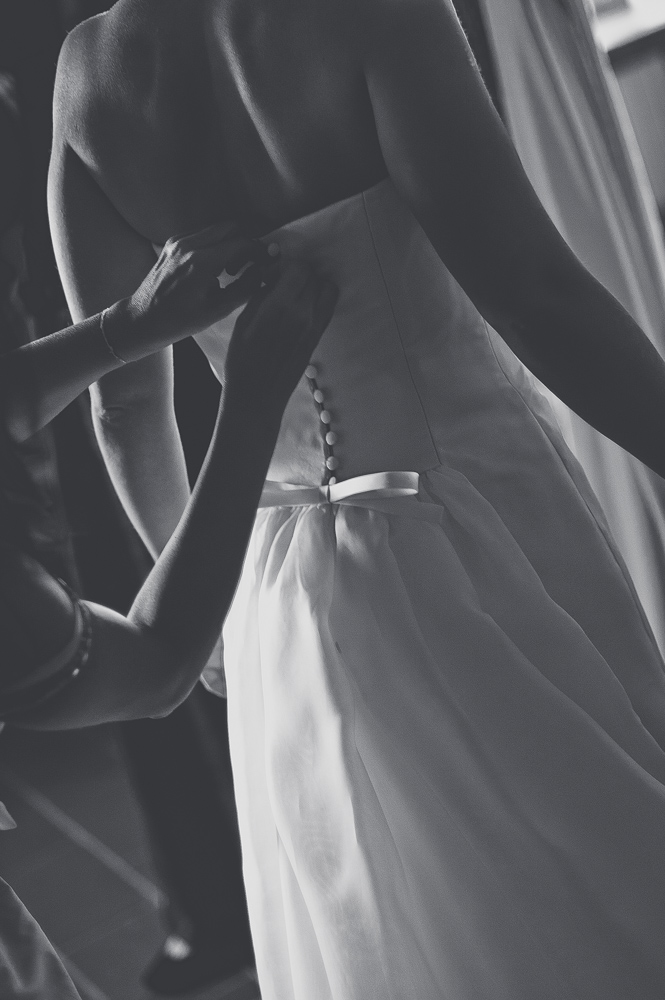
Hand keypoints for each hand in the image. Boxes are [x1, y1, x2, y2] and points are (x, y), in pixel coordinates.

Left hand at [104, 223, 271, 360]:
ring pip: (217, 228)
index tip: (270, 259)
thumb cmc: (179, 321)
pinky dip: (215, 244)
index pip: (241, 243)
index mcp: (201, 263)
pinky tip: (215, 267)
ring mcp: (178, 241)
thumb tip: (265, 273)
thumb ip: (244, 288)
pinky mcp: (173, 242)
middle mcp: (188, 245)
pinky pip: (203, 234)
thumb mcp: (216, 310)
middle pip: (231, 227)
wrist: (142, 319)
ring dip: (231, 242)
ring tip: (232, 270)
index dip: (260, 250)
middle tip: (252, 263)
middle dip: (246, 241)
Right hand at [223, 260, 338, 417]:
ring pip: (326, 289)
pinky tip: (301, 308)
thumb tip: (272, 279)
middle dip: (298, 274)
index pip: (299, 268)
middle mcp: (303, 314)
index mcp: (280, 307)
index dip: (285, 266)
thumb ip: (261, 296)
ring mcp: (314, 327)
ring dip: (312, 285)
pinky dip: (318, 300)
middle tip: (281, 284)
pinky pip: (327, 308)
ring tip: (294, 295)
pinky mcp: (317, 338)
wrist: (257, 396)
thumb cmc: (242, 361)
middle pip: (313, 276)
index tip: (272, 275)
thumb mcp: (243, 322)